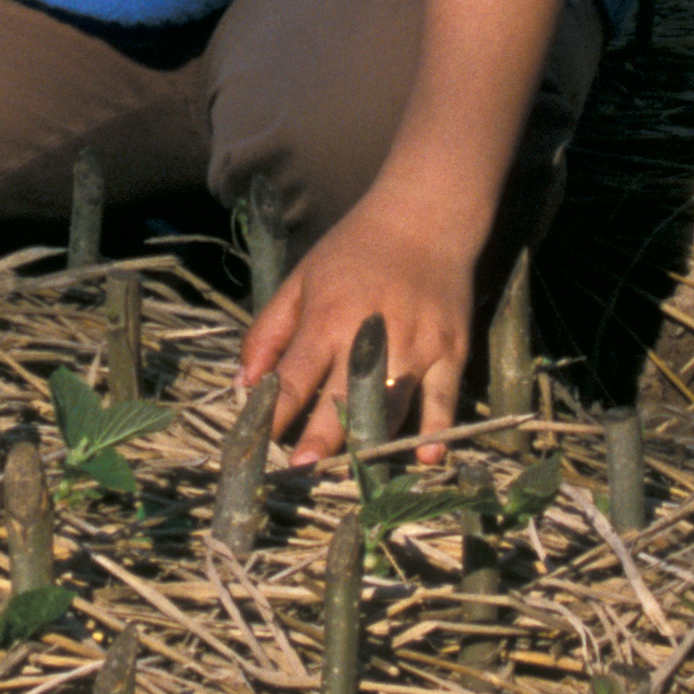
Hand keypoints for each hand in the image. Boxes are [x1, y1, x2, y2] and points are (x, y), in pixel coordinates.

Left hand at [240, 192, 489, 463]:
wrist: (426, 216)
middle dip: (318, 442)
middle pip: (340, 401)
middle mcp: (370, 336)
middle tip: (298, 474)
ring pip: (390, 409)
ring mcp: (415, 346)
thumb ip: (268, 331)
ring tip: (350, 476)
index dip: (274, 415)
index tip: (257, 447)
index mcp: (327, 318)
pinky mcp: (450, 350)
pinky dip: (435, 430)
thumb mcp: (300, 279)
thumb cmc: (354, 250)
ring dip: (368, 444)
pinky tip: (426, 456)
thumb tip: (242, 383)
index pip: (293, 377)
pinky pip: (444, 399)